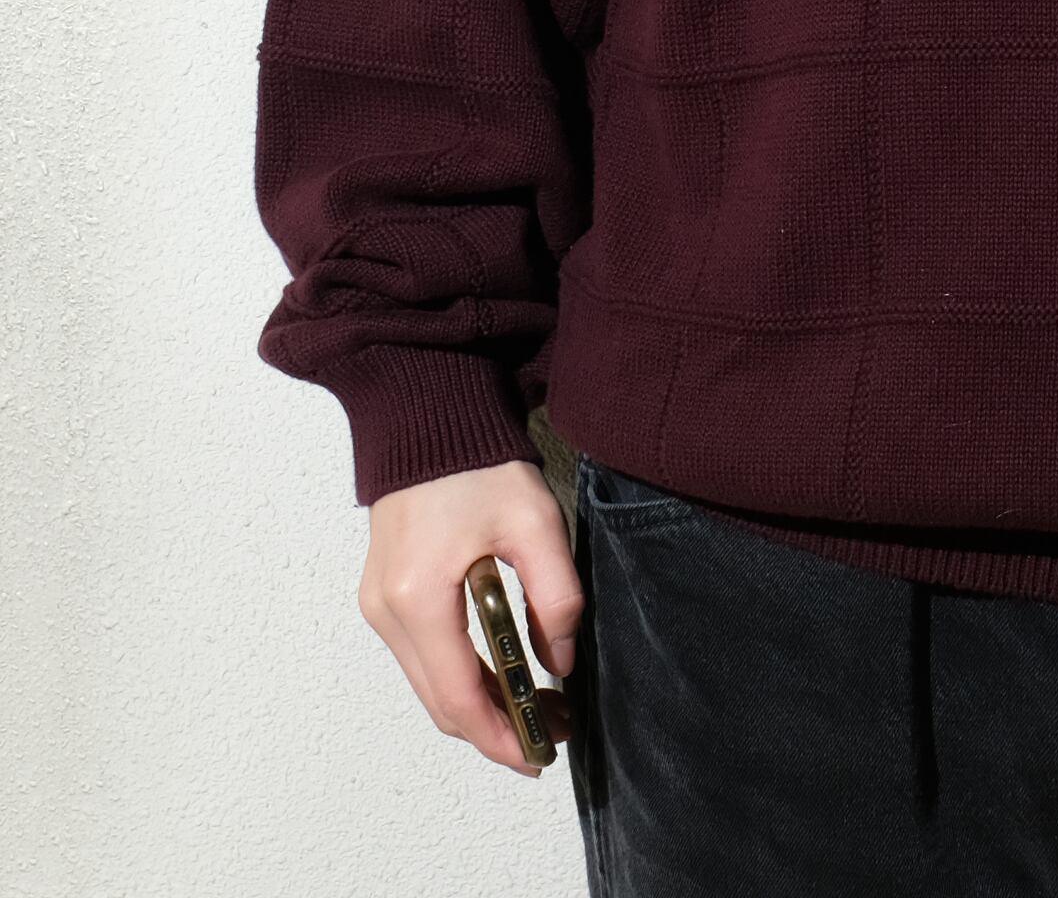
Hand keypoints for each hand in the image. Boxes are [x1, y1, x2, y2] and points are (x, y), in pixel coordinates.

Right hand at [358, 459, 583, 775]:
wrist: (428, 421)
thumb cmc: (479, 465)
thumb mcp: (535, 523)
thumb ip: (555, 595)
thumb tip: (560, 662)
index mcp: (420, 597)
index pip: (458, 696)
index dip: (500, 734)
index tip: (538, 754)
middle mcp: (387, 611)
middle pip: (439, 701)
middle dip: (494, 727)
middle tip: (550, 734)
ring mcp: (378, 605)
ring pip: (428, 684)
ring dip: (478, 705)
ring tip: (537, 708)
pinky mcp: (384, 595)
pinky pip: (422, 657)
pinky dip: (459, 677)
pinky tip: (501, 675)